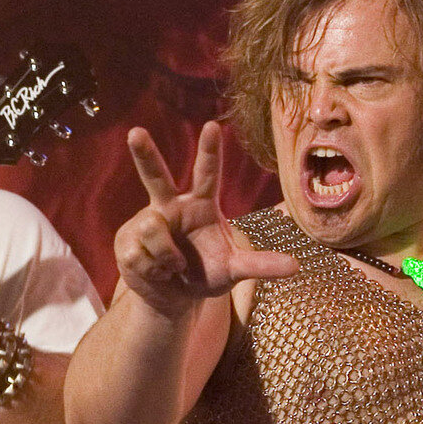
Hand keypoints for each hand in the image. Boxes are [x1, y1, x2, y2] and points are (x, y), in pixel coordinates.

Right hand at [115, 121, 295, 317]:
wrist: (172, 297)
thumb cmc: (205, 274)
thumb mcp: (234, 271)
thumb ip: (261, 265)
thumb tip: (296, 266)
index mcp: (200, 205)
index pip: (207, 174)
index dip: (210, 151)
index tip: (213, 126)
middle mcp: (170, 205)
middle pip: (156, 175)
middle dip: (144, 154)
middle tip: (136, 133)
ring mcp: (146, 221)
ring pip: (154, 229)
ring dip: (168, 257)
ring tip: (174, 268)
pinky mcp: (127, 241)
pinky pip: (141, 254)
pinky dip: (154, 270)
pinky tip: (156, 272)